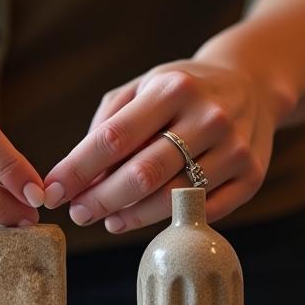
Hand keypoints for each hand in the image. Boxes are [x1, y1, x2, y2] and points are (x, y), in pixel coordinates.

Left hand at [44, 60, 285, 232]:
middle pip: (142, 174)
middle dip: (100, 199)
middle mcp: (208, 116)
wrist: (251, 85)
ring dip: (129, 215)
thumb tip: (78, 177)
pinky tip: (136, 219)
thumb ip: (107, 126)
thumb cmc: (180, 91)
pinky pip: (203, 210)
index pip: (114, 137)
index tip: (52, 190)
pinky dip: (165, 220)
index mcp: (173, 89)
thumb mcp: (141, 89)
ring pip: (172, 197)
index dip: (78, 169)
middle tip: (77, 213)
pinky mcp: (252, 176)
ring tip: (104, 218)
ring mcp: (235, 148)